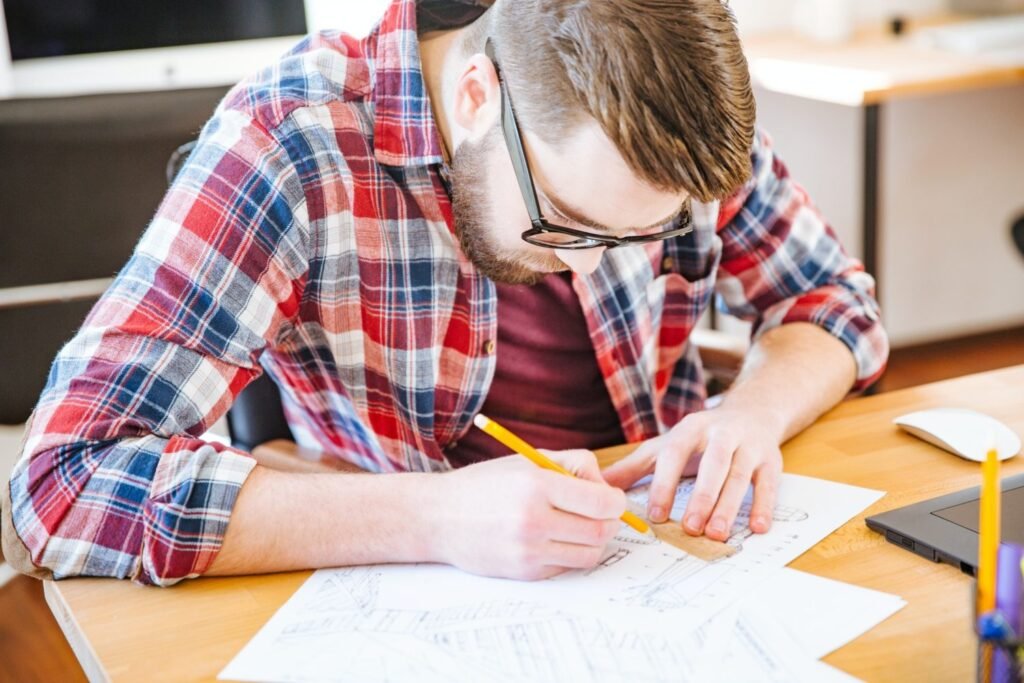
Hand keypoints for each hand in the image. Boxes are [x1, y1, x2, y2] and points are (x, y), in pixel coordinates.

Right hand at [434, 450, 625, 579]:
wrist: (438, 517)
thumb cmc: (486, 484)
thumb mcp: (528, 460)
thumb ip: (573, 465)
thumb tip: (607, 488)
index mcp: (537, 485)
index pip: (602, 503)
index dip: (615, 502)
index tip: (610, 499)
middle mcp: (533, 520)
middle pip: (601, 532)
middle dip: (609, 522)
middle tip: (601, 514)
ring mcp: (528, 551)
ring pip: (590, 554)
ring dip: (593, 541)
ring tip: (578, 526)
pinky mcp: (524, 573)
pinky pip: (567, 567)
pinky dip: (570, 554)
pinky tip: (554, 539)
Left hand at [601, 407, 783, 541]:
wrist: (753, 412)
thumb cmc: (702, 437)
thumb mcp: (667, 445)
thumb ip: (636, 466)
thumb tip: (598, 485)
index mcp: (690, 428)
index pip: (674, 454)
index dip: (665, 484)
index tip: (657, 515)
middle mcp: (722, 433)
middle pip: (713, 464)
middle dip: (702, 496)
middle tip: (691, 528)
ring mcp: (749, 445)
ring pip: (740, 476)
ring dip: (730, 505)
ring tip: (718, 533)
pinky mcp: (771, 459)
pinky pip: (769, 483)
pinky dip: (765, 505)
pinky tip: (757, 527)